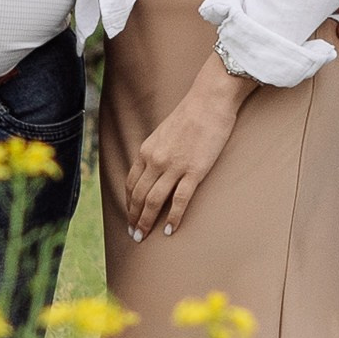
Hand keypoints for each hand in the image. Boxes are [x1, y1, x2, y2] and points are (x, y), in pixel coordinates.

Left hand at [123, 55, 254, 238]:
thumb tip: (156, 168)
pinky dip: (173, 217)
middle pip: (138, 196)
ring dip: (147, 222)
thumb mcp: (164, 132)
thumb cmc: (191, 114)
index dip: (128, 203)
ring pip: (154, 201)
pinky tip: (170, 229)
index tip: (129, 217)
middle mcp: (155, 160)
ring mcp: (174, 166)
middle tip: (134, 235)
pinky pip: (179, 200)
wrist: (210, 101)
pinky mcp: (194, 171)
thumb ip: (157, 151)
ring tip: (144, 236)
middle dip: (134, 218)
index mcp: (146, 150)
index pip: (131, 183)